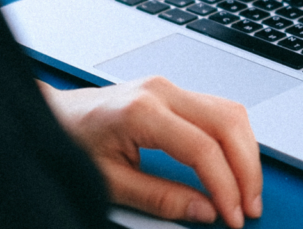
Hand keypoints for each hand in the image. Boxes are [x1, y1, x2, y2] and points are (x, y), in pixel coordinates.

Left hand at [38, 76, 261, 227]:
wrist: (52, 115)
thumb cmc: (71, 141)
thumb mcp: (110, 182)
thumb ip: (160, 198)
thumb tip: (203, 210)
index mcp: (142, 111)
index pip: (203, 148)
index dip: (225, 186)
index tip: (233, 215)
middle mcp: (161, 91)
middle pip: (228, 124)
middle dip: (246, 169)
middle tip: (249, 206)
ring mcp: (169, 87)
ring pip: (230, 112)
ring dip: (246, 152)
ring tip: (247, 190)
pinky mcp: (173, 92)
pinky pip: (219, 110)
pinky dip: (234, 139)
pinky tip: (234, 165)